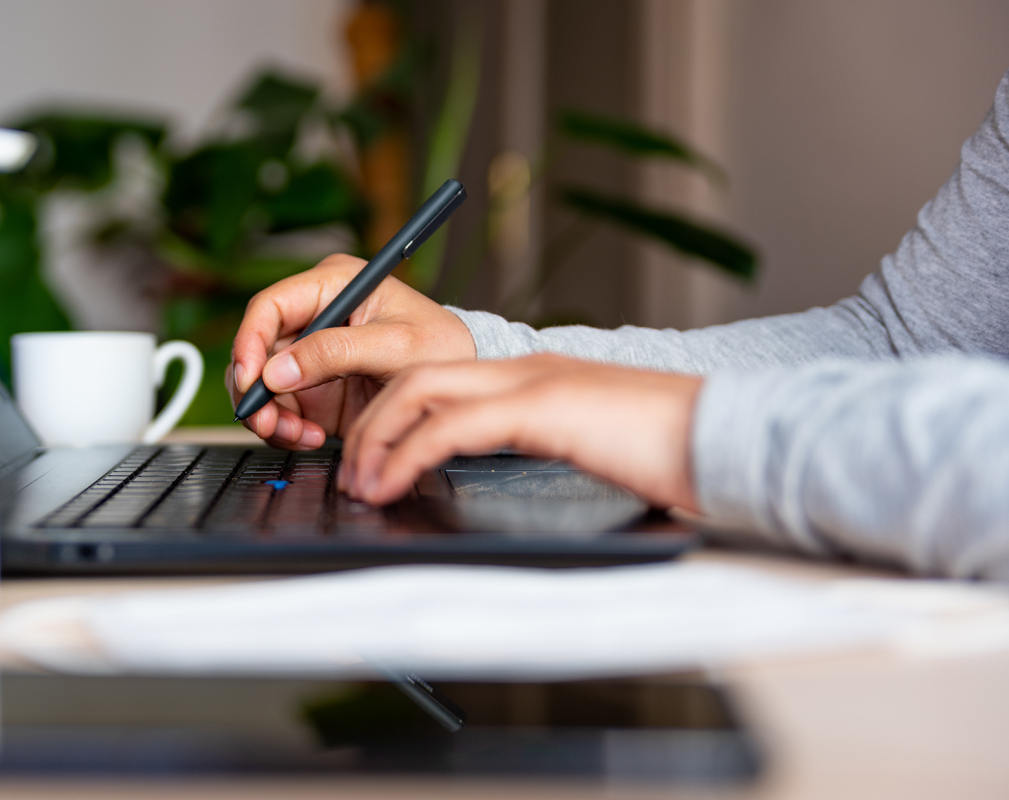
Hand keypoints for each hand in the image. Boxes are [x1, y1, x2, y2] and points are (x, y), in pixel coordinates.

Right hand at [228, 254, 476, 448]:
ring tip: (298, 435)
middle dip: (256, 391)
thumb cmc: (439, 346)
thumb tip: (277, 372)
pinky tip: (311, 437)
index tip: (251, 380)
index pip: (270, 306)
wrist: (458, 383)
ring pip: (261, 384)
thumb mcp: (395, 346)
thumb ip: (336, 353)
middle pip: (256, 349)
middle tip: (269, 423)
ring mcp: (309, 354)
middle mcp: (313, 317)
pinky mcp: (312, 388)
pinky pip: (279, 409)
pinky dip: (286, 429)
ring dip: (269, 415)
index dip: (249, 341)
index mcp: (332, 285)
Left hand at [338, 354, 702, 510]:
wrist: (731, 435)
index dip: (394, 413)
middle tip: (352, 472)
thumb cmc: (672, 452)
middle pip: (415, 376)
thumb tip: (497, 484)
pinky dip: (409, 453)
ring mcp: (534, 380)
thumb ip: (544, 451)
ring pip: (421, 388)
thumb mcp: (591, 449)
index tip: (373, 457)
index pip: (441, 377)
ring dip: (378, 437)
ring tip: (361, 483)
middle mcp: (527, 367)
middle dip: (371, 423)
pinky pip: (453, 424)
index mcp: (535, 376)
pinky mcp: (545, 406)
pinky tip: (393, 482)